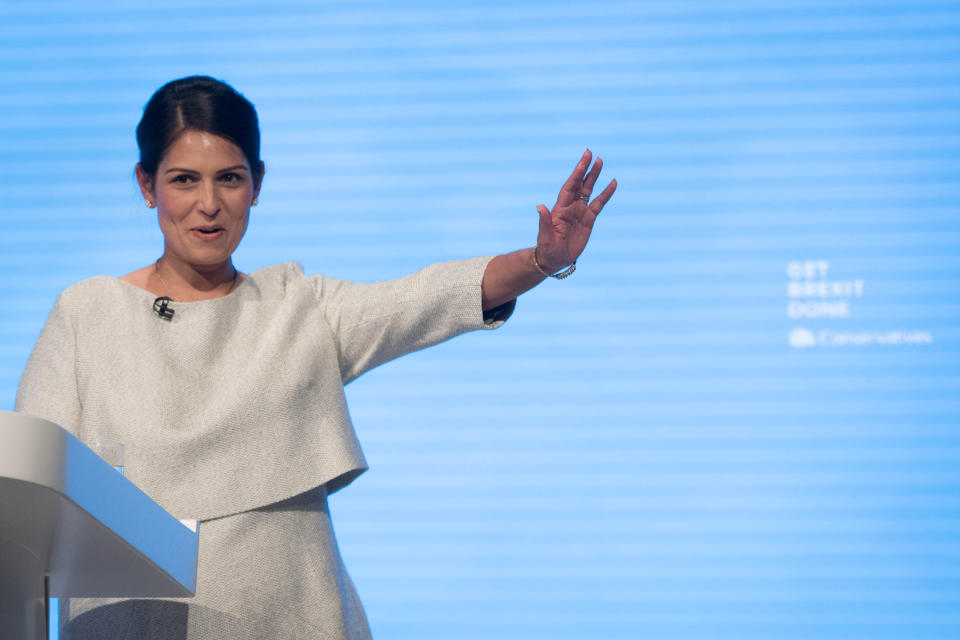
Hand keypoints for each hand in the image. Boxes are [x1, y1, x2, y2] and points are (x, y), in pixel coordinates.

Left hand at [535, 149, 616, 272]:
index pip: (569, 187)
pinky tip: (613, 183)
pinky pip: (599, 204)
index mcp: (560, 209)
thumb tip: (539, 207)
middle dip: (585, 169)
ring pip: (589, 190)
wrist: (555, 259)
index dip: (576, 174)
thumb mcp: (545, 236)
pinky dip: (606, 194)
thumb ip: (544, 221)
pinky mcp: (589, 220)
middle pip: (579, 184)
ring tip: (600, 161)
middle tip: (590, 153)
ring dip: (594, 176)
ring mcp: (580, 212)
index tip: (583, 161)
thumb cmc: (547, 249)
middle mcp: (570, 207)